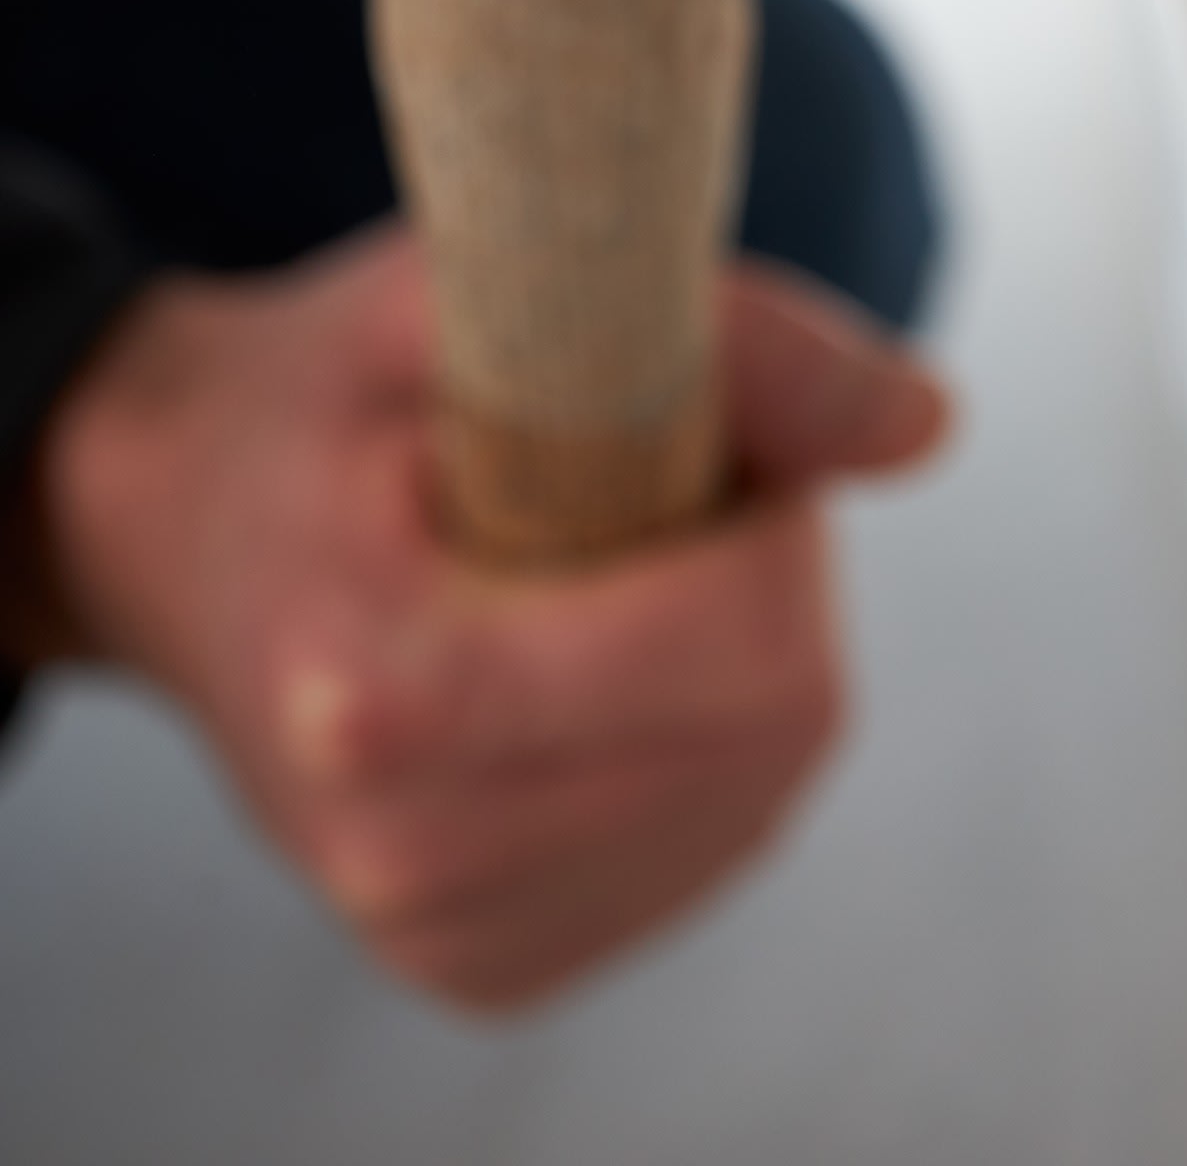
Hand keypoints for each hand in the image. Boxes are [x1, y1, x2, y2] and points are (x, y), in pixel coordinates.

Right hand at [17, 227, 947, 1011]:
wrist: (182, 527)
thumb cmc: (338, 399)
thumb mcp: (486, 298)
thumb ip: (726, 339)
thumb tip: (927, 421)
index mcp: (385, 694)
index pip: (749, 647)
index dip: (776, 525)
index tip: (692, 453)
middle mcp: (407, 849)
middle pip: (775, 722)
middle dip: (765, 591)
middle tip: (645, 514)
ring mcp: (444, 928)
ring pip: (756, 791)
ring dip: (736, 672)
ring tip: (602, 593)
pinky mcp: (483, 965)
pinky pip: (709, 845)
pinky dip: (699, 749)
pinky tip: (597, 687)